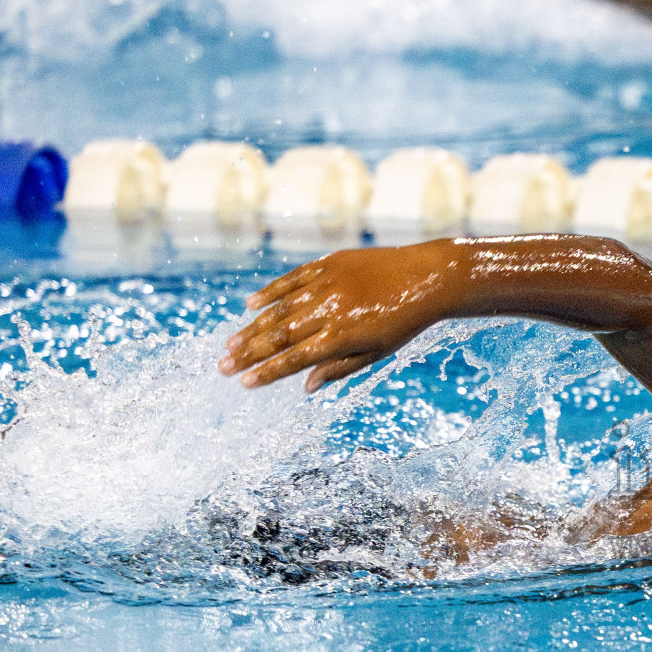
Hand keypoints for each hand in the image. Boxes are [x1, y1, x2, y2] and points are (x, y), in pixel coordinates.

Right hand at [220, 242, 459, 392]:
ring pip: (281, 308)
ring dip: (253, 327)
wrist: (428, 277)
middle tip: (223, 367)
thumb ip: (339, 368)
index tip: (244, 383)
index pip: (296, 359)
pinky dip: (271, 292)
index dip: (268, 372)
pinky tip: (251, 304)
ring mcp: (328, 284)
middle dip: (249, 353)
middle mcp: (331, 310)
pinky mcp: (330, 263)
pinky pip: (293, 279)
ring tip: (231, 343)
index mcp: (343, 337)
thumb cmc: (404, 321)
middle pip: (280, 335)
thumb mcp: (377, 352)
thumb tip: (306, 387)